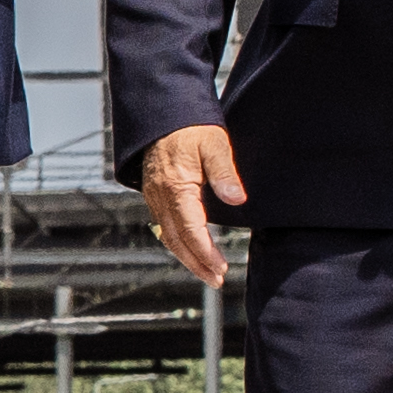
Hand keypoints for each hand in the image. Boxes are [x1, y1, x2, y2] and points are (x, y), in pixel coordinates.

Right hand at [137, 124, 246, 285]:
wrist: (162, 113)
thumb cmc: (190, 126)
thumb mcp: (214, 143)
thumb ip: (225, 173)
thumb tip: (238, 200)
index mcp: (175, 187)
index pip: (191, 230)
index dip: (205, 253)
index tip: (221, 268)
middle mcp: (160, 196)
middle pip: (176, 240)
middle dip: (196, 264)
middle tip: (216, 280)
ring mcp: (154, 196)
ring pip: (168, 236)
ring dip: (187, 257)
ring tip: (207, 273)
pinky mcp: (155, 194)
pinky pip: (164, 225)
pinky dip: (178, 243)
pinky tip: (191, 249)